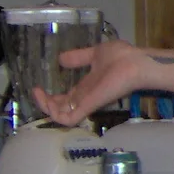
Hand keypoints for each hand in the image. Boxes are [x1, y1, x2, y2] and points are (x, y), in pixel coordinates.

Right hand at [31, 38, 150, 124]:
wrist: (136, 63)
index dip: (50, 97)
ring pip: (60, 116)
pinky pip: (68, 119)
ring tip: (39, 94)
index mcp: (87, 88)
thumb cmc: (121, 57)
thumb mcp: (95, 54)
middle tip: (37, 91)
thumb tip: (61, 58)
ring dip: (46, 108)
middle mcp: (85, 98)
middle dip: (45, 103)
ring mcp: (87, 103)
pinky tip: (46, 100)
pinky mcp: (89, 106)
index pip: (65, 100)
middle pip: (60, 109)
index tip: (38, 87)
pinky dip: (54, 114)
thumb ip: (78, 57)